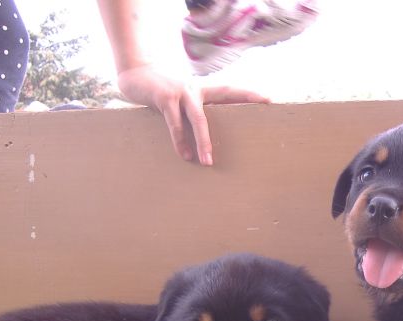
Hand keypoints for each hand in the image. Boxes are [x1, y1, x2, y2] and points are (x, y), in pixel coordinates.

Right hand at [117, 65, 269, 164]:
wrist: (134, 76)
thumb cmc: (160, 94)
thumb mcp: (180, 103)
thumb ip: (191, 117)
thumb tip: (202, 143)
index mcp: (202, 91)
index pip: (230, 91)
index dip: (249, 95)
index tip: (269, 100)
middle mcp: (195, 89)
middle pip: (222, 105)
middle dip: (239, 114)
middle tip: (248, 141)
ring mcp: (181, 92)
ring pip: (199, 119)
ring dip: (203, 141)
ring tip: (207, 162)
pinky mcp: (165, 97)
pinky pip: (175, 123)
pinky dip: (180, 140)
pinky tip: (185, 154)